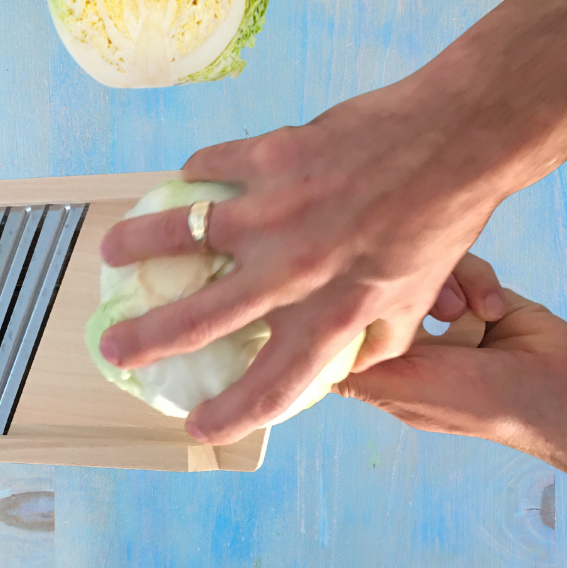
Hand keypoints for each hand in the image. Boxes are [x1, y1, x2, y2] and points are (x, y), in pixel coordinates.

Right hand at [98, 75, 507, 444]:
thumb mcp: (415, 302)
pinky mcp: (270, 157)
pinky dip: (191, 176)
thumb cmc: (442, 223)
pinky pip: (211, 168)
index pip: (269, 385)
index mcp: (333, 315)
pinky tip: (184, 180)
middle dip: (146, 341)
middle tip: (115, 349)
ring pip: (180, 234)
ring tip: (112, 253)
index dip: (227, 415)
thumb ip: (373, 344)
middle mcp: (292, 271)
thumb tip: (338, 369)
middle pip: (199, 319)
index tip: (196, 426)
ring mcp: (274, 211)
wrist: (454, 141)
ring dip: (137, 246)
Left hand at [337, 254, 566, 513]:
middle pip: (385, 285)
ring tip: (464, 314)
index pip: (352, 324)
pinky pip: (463, 264)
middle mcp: (412, 339)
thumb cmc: (480, 400)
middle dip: (405, 287)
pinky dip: (480, 284)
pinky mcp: (476, 291)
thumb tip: (302, 362)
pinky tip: (494, 310)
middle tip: (424, 300)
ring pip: (423, 267)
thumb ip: (355, 372)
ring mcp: (444, 313)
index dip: (346, 302)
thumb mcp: (405, 389)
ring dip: (447, 286)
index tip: (340, 279)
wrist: (564, 389)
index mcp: (389, 367)